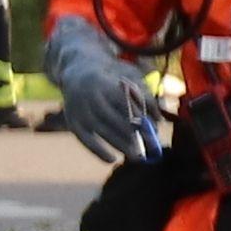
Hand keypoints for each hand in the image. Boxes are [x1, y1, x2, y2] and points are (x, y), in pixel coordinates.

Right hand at [43, 16, 159, 166]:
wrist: (77, 70)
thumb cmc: (112, 76)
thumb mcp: (129, 76)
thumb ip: (144, 95)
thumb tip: (159, 119)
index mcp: (104, 82)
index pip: (123, 101)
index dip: (138, 115)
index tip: (153, 128)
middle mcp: (88, 96)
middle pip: (111, 118)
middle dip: (131, 133)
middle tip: (149, 146)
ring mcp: (78, 109)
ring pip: (100, 129)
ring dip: (119, 144)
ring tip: (137, 156)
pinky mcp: (72, 121)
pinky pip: (84, 139)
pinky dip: (97, 151)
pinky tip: (112, 160)